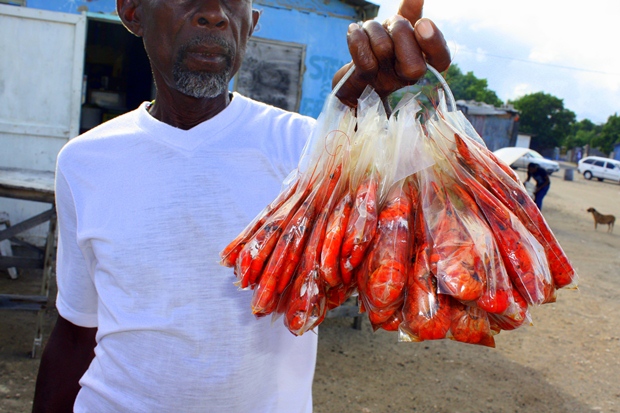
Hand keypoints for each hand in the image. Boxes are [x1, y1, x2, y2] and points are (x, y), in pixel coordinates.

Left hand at [332, 0, 449, 107]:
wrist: (355, 75)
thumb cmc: (384, 49)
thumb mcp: (400, 32)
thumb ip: (411, 14)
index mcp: (424, 63)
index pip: (441, 60)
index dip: (434, 43)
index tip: (422, 23)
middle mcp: (407, 77)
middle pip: (413, 62)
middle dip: (400, 30)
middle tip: (391, 23)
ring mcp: (386, 82)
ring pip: (384, 49)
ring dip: (375, 28)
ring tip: (370, 29)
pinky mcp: (364, 81)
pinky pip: (364, 59)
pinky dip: (357, 37)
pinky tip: (355, 30)